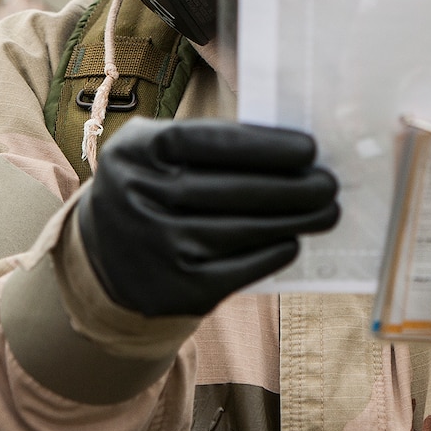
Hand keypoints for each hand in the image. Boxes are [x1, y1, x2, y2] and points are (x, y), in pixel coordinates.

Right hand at [74, 118, 339, 317]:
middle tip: (329, 182)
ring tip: (326, 210)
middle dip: (291, 187)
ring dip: (293, 221)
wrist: (101, 251)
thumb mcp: (155, 148)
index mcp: (136, 152)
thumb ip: (208, 140)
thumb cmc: (151, 184)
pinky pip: (237, 271)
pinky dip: (271, 254)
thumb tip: (290, 149)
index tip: (309, 148)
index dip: (263, 147)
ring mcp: (155, 249)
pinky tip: (293, 241)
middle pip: (230, 191)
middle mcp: (138, 199)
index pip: (208, 143)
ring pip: (240, 232)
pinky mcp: (174, 290)